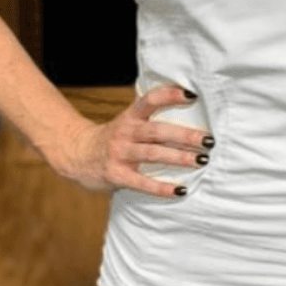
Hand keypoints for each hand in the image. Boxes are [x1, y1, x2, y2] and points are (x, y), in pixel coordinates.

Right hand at [61, 85, 213, 197]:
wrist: (76, 154)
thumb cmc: (113, 137)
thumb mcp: (128, 121)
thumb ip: (150, 118)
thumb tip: (188, 111)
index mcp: (130, 116)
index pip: (150, 100)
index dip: (170, 95)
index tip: (192, 95)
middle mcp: (126, 132)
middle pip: (158, 131)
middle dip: (185, 135)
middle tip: (209, 140)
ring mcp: (120, 154)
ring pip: (153, 154)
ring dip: (178, 158)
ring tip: (201, 161)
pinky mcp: (116, 175)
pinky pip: (141, 183)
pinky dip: (161, 187)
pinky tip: (179, 190)